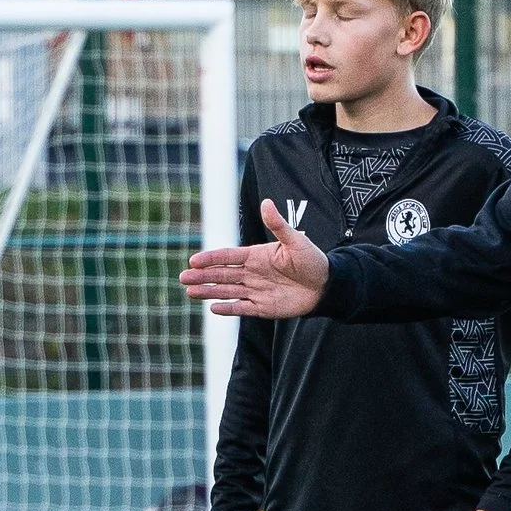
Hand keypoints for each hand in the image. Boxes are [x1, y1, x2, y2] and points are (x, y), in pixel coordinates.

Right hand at [181, 203, 331, 317]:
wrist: (327, 286)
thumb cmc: (313, 260)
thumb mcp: (295, 241)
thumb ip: (278, 225)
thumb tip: (266, 202)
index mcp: (257, 256)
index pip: (228, 256)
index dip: (211, 258)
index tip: (194, 260)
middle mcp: (252, 273)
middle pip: (222, 275)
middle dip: (202, 276)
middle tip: (183, 277)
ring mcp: (256, 291)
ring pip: (227, 291)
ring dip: (209, 292)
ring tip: (190, 292)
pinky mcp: (263, 308)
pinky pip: (242, 308)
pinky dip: (228, 309)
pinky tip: (213, 308)